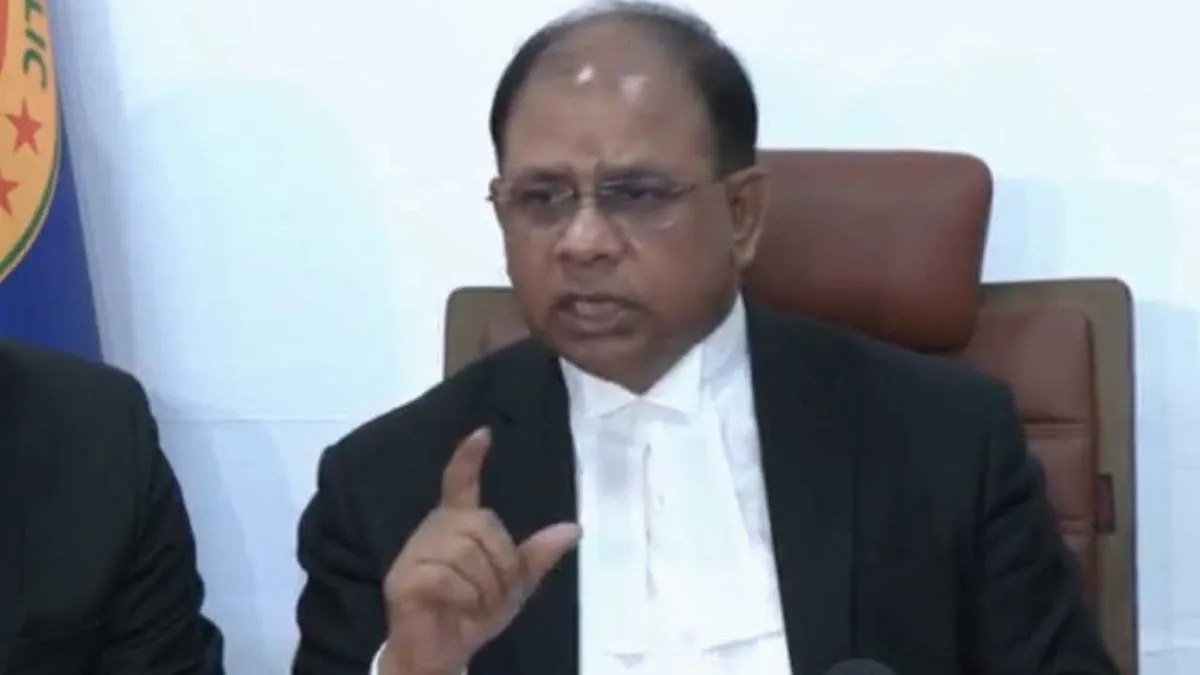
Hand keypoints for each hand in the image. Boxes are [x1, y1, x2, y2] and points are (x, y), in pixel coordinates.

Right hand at [379, 427, 580, 674]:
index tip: (483, 434)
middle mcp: (433, 531)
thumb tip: (574, 528)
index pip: (459, 483)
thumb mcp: (512, 587)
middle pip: (482, 525)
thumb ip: (536, 557)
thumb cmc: (471, 614)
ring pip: (466, 553)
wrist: (440, 654)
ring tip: (475, 607)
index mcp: (456, 525)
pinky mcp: (402, 580)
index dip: (468, 459)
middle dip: (502, 565)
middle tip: (495, 595)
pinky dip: (464, 599)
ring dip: (484, 588)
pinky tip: (458, 609)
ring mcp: (414, 554)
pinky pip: (447, 578)